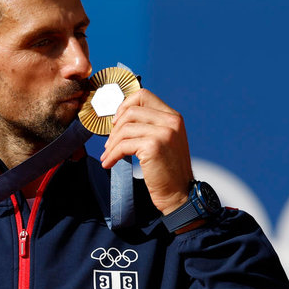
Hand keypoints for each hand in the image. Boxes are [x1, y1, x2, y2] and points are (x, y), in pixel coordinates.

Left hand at [100, 89, 193, 214]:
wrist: (180, 193)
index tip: (117, 121)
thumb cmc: (169, 170)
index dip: (125, 105)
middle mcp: (170, 121)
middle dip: (115, 128)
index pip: (144, 96)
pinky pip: (123, 145)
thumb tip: (121, 118)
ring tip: (108, 155)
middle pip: (131, 111)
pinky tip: (109, 162)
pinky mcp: (153, 146)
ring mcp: (163, 133)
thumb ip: (151, 125)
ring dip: (111, 144)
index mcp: (173, 117)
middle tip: (110, 143)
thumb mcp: (166, 141)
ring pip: (124, 128)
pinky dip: (112, 154)